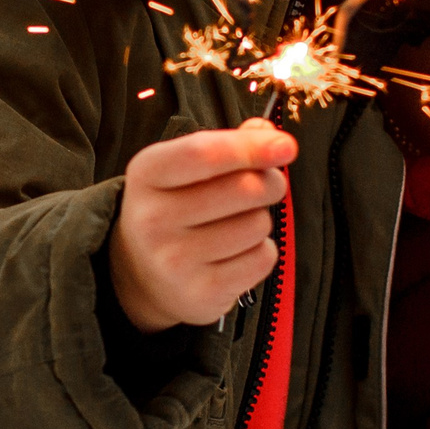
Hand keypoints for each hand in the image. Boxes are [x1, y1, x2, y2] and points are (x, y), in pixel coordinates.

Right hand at [109, 120, 295, 332]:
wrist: (143, 273)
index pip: (203, 153)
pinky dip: (261, 251)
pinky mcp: (199, 293)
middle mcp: (152, 218)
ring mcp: (173, 260)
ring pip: (256, 225)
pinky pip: (261, 259)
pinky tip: (237, 252)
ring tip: (237, 223)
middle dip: (270, 182)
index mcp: (147, 173)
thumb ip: (229, 145)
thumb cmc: (177, 206)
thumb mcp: (187, 168)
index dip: (250, 147)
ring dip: (260, 219)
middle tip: (267, 184)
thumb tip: (270, 135)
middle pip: (241, 189)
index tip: (286, 145)